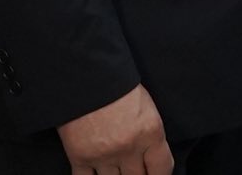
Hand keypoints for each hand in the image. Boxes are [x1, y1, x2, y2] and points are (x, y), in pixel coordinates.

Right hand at [56, 84, 172, 174]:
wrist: (86, 76)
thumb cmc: (119, 87)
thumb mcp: (146, 107)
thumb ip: (150, 135)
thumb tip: (150, 159)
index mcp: (150, 132)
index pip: (162, 169)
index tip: (155, 174)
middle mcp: (128, 148)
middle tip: (134, 171)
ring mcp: (103, 155)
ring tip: (116, 169)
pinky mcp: (79, 157)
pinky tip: (97, 174)